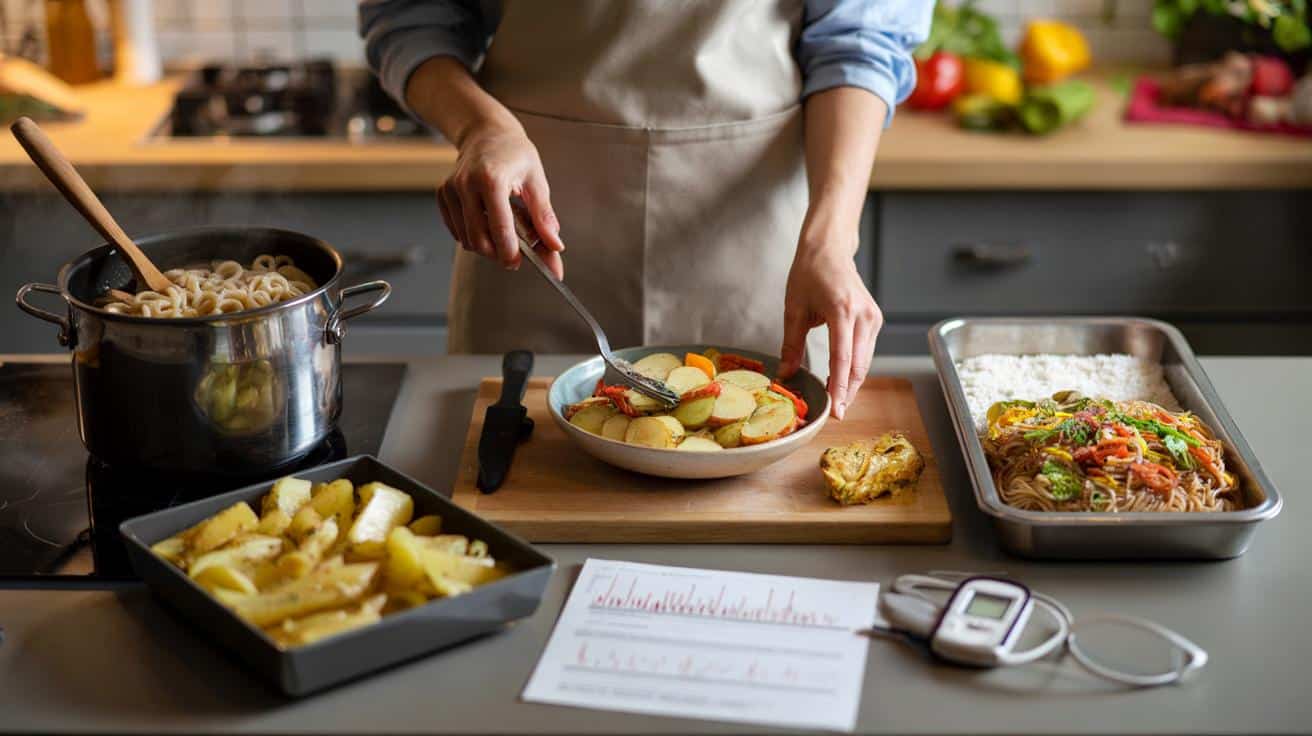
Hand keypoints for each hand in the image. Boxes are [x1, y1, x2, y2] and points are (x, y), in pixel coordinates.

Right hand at [437, 125, 565, 277]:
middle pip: (478, 239)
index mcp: (491, 179)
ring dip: (486, 244)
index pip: (499, 228)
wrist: (486, 132)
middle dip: (496, 253)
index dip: (509, 252)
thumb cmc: (515, 154)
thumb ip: (544, 217)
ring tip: (503, 230)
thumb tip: (555, 246)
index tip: (517, 262)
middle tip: (513, 253)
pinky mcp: (443, 194)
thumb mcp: (536, 181)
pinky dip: (473, 235)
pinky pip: (457, 230)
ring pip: (466, 238)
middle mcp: (466, 184)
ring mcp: (451, 189)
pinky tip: (486, 221)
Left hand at [777, 229, 882, 419]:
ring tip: (836, 402)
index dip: (838, 387)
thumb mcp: (793, 308)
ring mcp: (873, 318)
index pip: (843, 359)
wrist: (829, 249)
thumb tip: (785, 375)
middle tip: (835, 415)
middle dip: (847, 392)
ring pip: (865, 361)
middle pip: (859, 366)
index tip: (835, 409)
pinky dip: (854, 369)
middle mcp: (863, 315)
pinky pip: (866, 351)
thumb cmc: (809, 273)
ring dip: (851, 383)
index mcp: (841, 310)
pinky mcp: (875, 320)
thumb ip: (791, 344)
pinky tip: (841, 381)